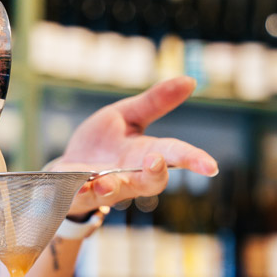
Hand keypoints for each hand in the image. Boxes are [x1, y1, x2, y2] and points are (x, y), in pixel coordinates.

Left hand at [49, 76, 218, 217]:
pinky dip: (76, 190)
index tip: (211, 166)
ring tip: (105, 181)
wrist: (66, 169)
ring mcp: (104, 187)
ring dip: (111, 186)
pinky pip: (79, 195)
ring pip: (113, 192)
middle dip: (155, 174)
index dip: (193, 160)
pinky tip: (73, 184)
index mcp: (145, 154)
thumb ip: (154, 102)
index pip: (174, 155)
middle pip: (151, 182)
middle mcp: (129, 176)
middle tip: (155, 161)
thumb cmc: (102, 143)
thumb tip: (190, 80)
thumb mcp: (126, 115)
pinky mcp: (78, 193)